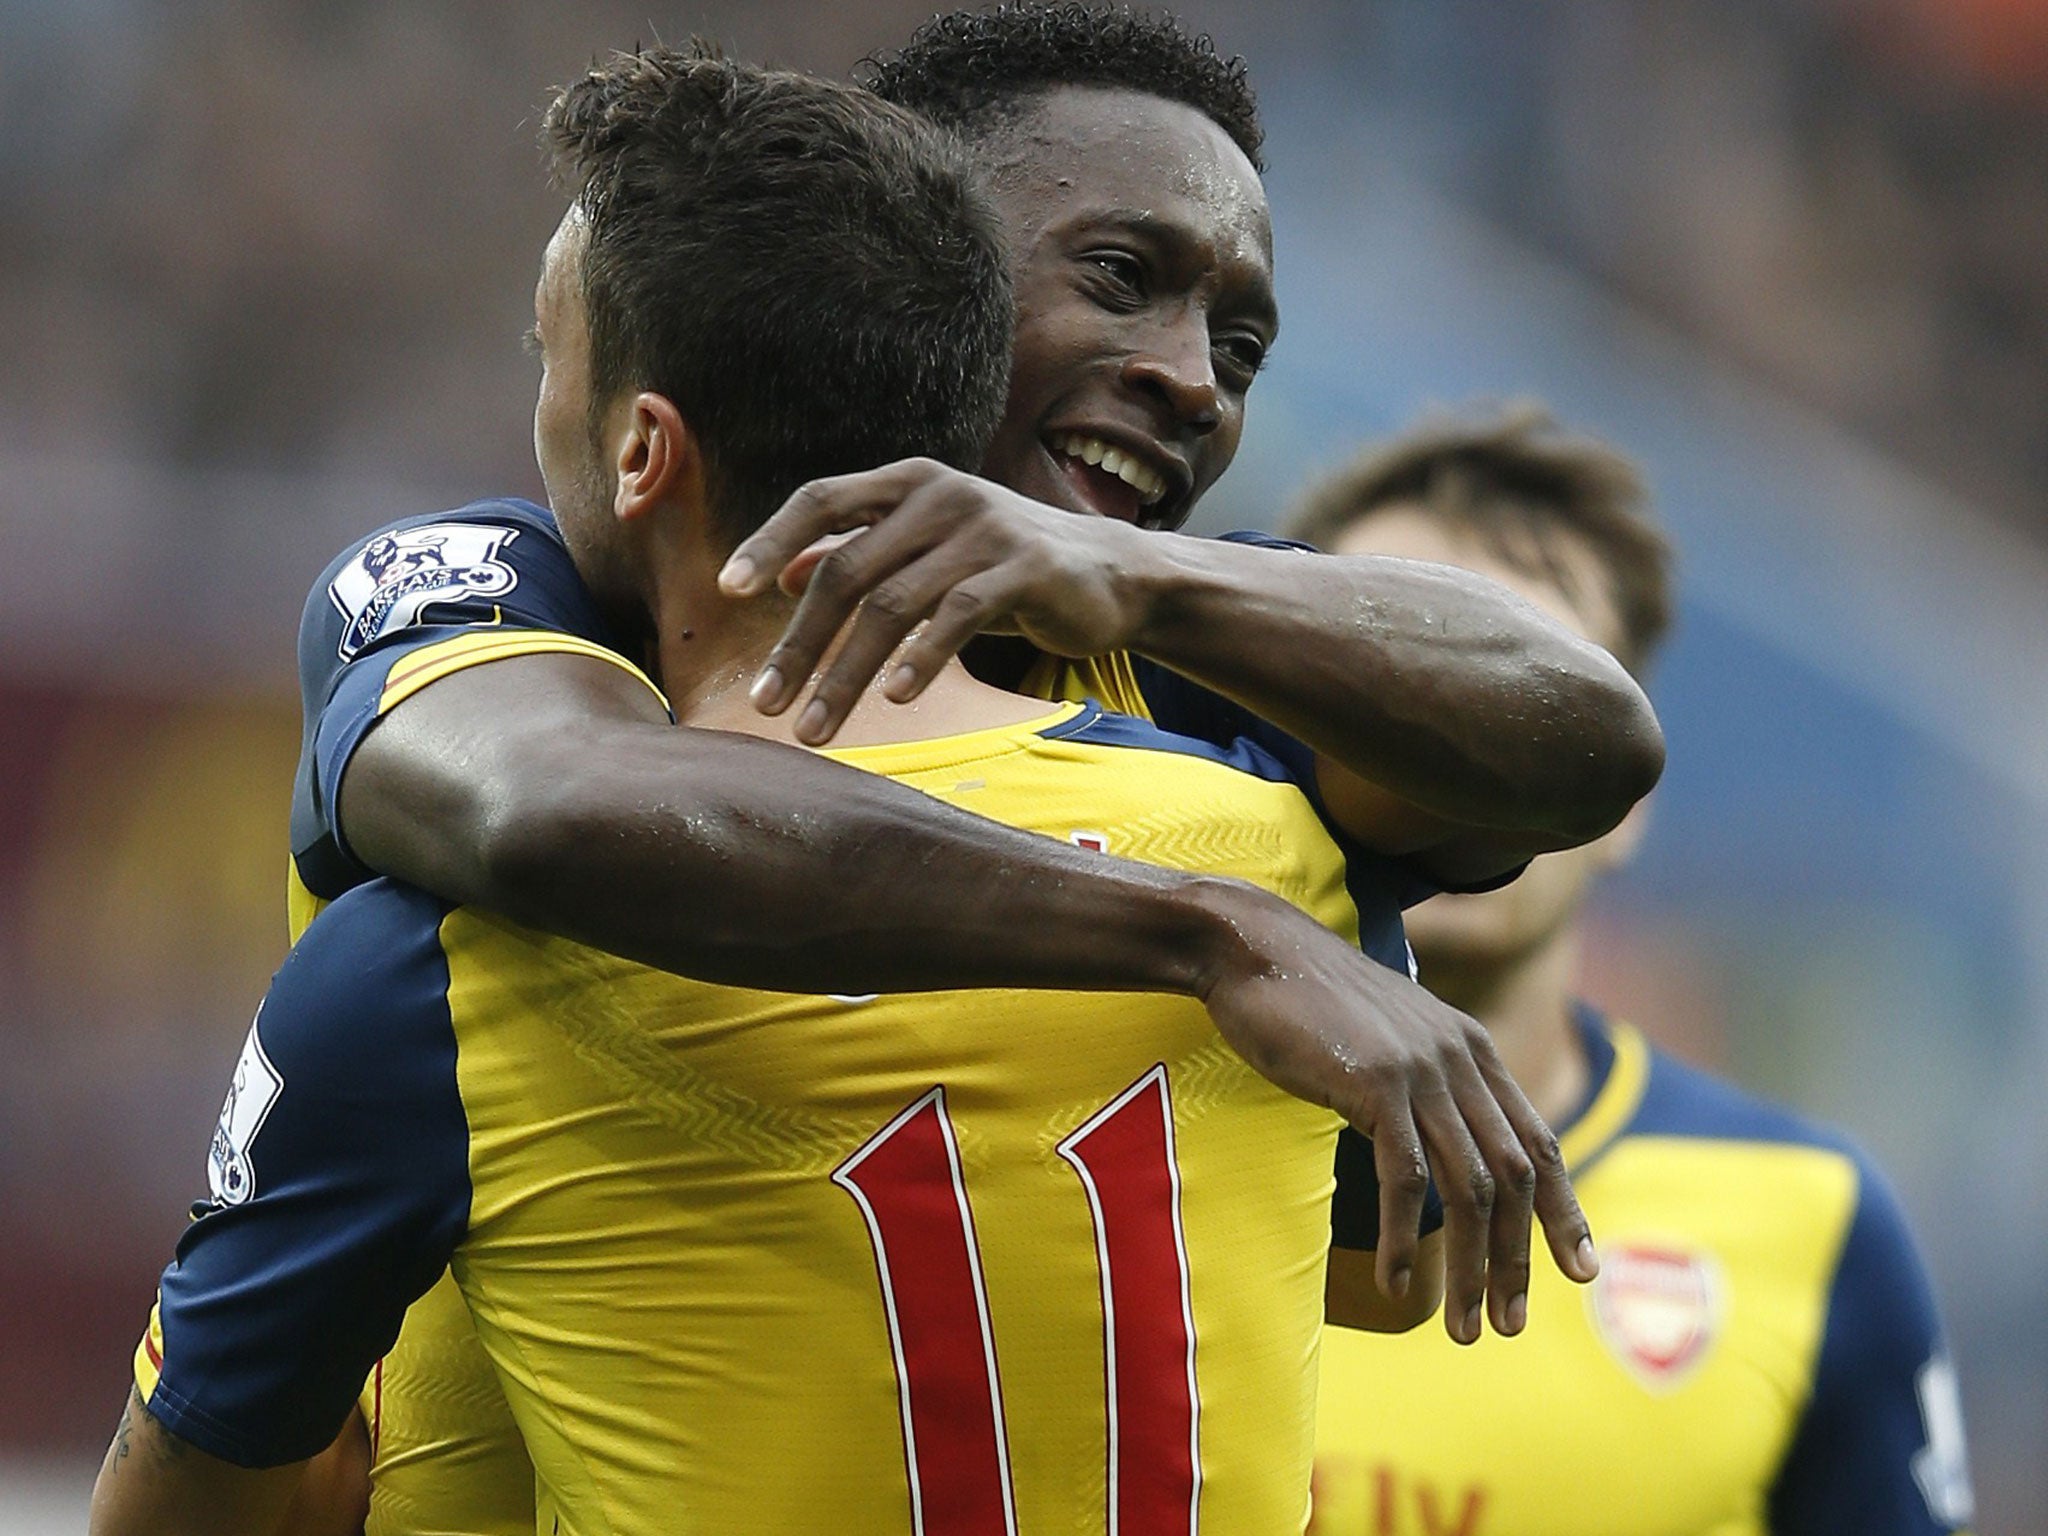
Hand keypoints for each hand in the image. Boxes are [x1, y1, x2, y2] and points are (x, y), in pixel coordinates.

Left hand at [718, 459, 1143, 743]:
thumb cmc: (1006, 567)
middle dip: (800, 645)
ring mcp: (985, 526)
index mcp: (908, 483)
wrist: (1114, 577)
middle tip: (766, 705)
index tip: (727, 589)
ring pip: (892, 603)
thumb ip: (862, 554)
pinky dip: (921, 658)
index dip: (769, 539)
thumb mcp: (928, 555)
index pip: (821, 498)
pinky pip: (958, 614)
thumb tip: (786, 574)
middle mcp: (940, 493)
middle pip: (846, 570)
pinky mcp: (1026, 566)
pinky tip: (897, 698)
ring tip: (816, 728)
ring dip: (846, 674)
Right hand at [1188, 880, 1596, 1344]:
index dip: (1565, 1210)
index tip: (1581, 1269)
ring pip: (1470, 1188)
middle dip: (1517, 1259)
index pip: (1538, 1141)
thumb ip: (1424, 1082)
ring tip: (1464, 1326)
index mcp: (1472, 1049)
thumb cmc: (1306, 1001)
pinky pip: (1407, 1178)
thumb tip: (1433, 1147)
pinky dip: (1408, 1237)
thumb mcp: (1388, 1038)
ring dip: (1472, 1267)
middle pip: (1514, 1177)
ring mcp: (1422, 1070)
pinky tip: (1398, 1282)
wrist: (1254, 949)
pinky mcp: (1376, 1082)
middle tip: (1507, 1324)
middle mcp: (1461, 1059)